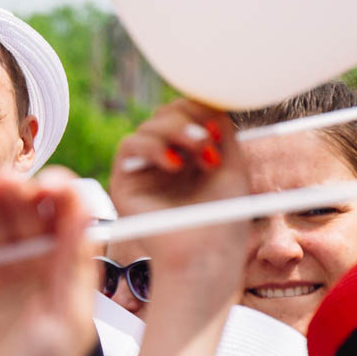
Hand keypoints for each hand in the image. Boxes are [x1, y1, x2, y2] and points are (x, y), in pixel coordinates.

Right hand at [0, 168, 97, 355]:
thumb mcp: (68, 320)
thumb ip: (71, 265)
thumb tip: (82, 211)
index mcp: (66, 270)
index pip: (67, 219)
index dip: (62, 196)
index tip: (55, 187)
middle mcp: (33, 263)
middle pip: (28, 212)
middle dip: (21, 193)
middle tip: (12, 184)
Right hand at [107, 98, 249, 308]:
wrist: (206, 254)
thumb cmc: (223, 219)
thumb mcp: (232, 166)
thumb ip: (221, 131)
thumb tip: (210, 101)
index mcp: (191, 156)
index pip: (186, 114)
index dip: (199, 110)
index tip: (218, 126)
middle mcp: (166, 160)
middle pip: (166, 113)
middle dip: (189, 118)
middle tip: (209, 141)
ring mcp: (144, 171)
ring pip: (150, 125)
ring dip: (176, 131)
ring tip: (200, 155)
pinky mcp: (124, 182)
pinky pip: (129, 144)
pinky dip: (152, 146)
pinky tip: (174, 165)